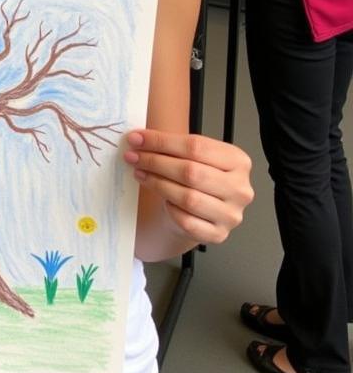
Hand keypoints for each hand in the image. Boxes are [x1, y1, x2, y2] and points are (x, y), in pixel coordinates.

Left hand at [125, 129, 253, 244]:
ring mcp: (231, 214)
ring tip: (140, 173)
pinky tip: (161, 199)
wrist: (198, 212)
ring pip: (188, 197)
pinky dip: (170, 209)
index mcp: (237, 161)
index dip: (162, 142)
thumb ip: (169, 145)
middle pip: (191, 172)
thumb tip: (138, 138)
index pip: (196, 146)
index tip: (137, 139)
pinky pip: (187, 221)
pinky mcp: (218, 234)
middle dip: (156, 162)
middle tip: (134, 157)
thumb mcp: (189, 156)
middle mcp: (240, 188)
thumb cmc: (194, 179)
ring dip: (157, 183)